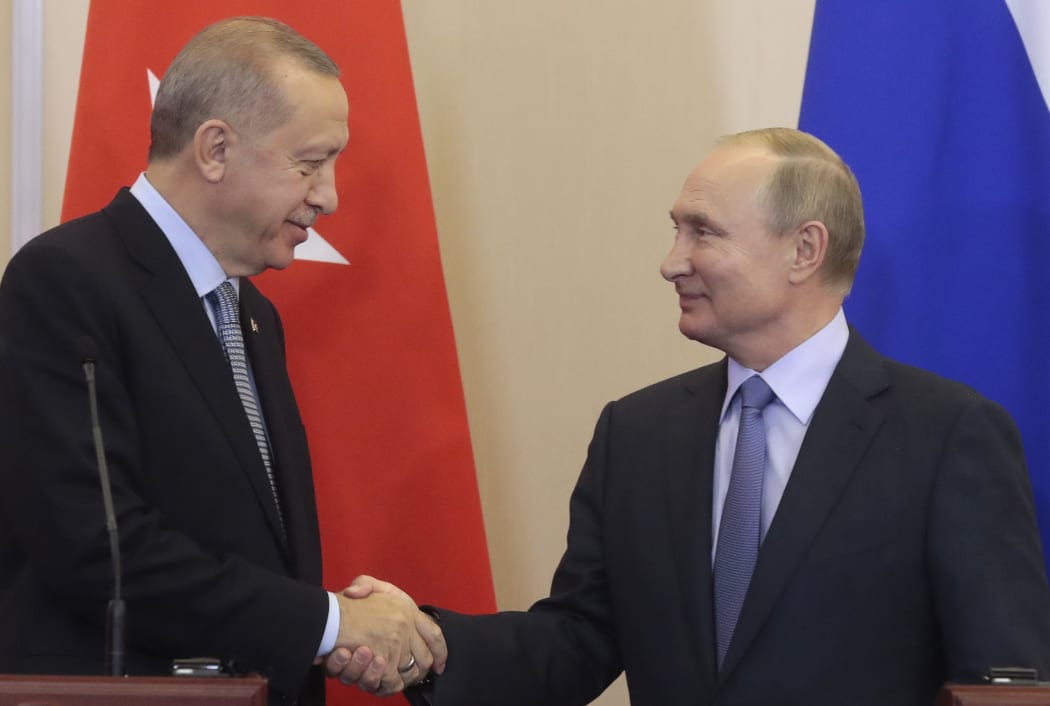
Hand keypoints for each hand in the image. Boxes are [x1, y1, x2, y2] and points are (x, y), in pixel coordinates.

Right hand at [324, 576, 445, 694]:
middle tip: (409, 676)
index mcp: (406, 607)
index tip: (440, 664)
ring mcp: (398, 644)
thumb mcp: (363, 585)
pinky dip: (387, 684)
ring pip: (411, 672)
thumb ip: (368, 586)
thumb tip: (363, 595)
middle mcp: (407, 625)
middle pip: (425, 658)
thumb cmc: (343, 603)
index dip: (440, 651)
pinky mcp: (386, 662)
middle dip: (419, 671)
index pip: (434, 633)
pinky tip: (380, 680)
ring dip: (403, 678)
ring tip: (390, 676)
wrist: (328, 617)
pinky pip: (394, 681)